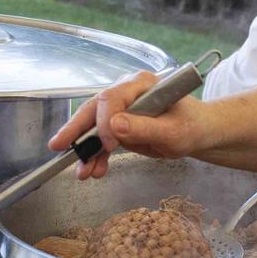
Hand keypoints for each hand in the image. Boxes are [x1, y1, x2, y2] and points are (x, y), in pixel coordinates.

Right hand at [48, 70, 208, 179]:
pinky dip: (96, 156)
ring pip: (94, 127)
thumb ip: (144, 128)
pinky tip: (94, 171)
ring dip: (86, 151)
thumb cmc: (190, 126)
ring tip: (84, 173)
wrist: (197, 133)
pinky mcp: (119, 125)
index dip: (104, 121)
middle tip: (59, 146)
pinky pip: (101, 140)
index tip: (110, 144)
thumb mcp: (172, 132)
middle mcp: (126, 92)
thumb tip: (114, 125)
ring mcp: (121, 109)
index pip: (111, 98)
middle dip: (76, 130)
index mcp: (141, 84)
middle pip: (94, 109)